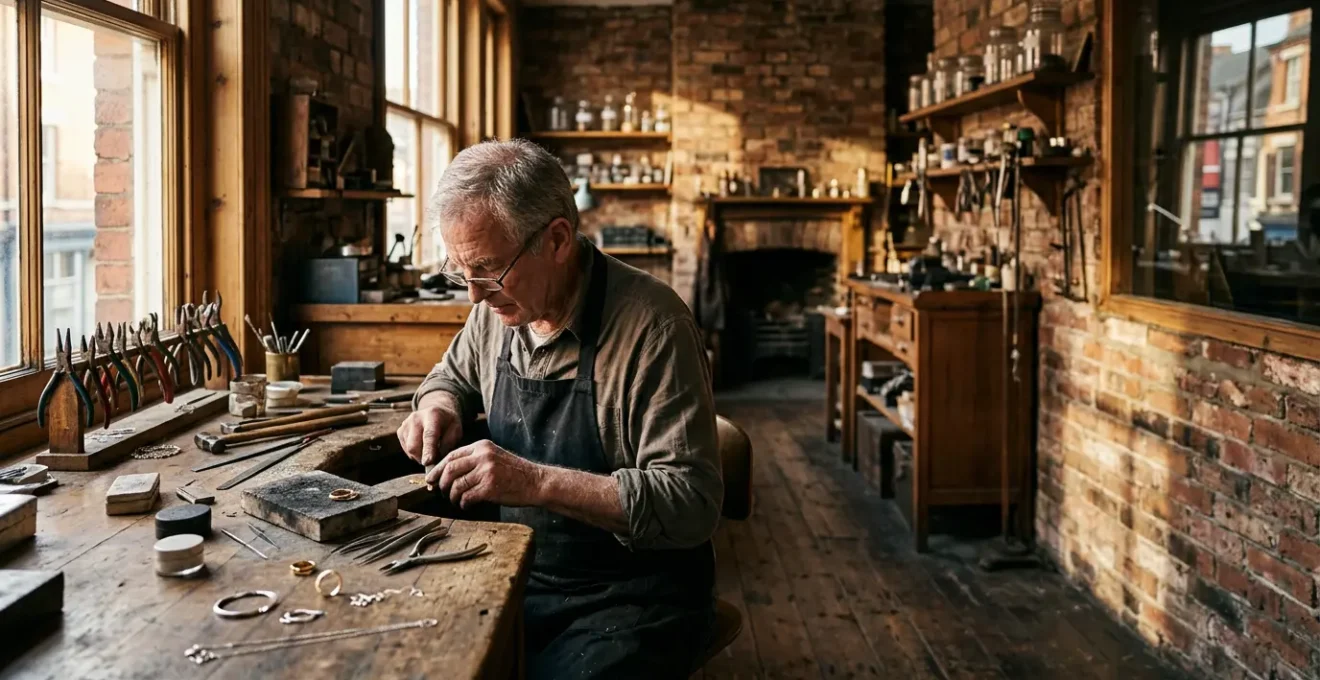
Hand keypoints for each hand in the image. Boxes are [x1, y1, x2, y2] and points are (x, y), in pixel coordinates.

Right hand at [397, 397, 462, 465]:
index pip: (429, 435)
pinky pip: (406, 449)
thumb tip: (436, 460)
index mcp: (433, 415)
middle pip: (414, 446)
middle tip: (435, 460)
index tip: (428, 462)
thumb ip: (447, 444)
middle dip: (423, 458)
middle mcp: (416, 418)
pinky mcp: (400, 431)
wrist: (437, 411)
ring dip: (420, 456)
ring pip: (409, 450)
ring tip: (430, 451)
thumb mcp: (456, 431)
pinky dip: (414, 453)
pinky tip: (423, 447)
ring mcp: (406, 424)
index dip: (428, 450)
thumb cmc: (448, 423)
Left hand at [426, 439, 546, 508]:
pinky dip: (463, 504)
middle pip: (450, 470)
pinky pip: (467, 497)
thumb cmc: (515, 473)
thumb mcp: (495, 456)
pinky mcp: (490, 488)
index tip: (431, 479)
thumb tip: (448, 472)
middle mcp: (483, 457)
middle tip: (440, 492)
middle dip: (441, 484)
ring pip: (456, 486)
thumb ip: (475, 459)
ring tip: (456, 501)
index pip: (452, 456)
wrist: (536, 482)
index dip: (438, 469)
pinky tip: (467, 505)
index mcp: (482, 447)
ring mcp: (487, 472)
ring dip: (452, 496)